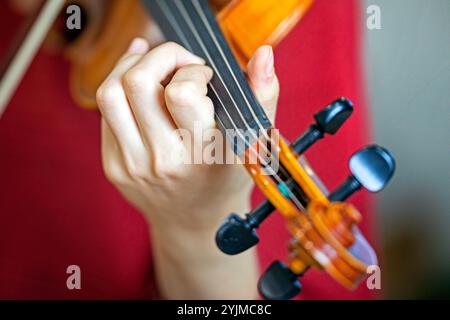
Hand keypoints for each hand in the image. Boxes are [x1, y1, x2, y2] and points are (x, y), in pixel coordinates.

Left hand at [97, 38, 278, 298]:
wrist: (195, 221)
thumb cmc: (226, 177)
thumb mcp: (254, 141)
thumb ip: (263, 94)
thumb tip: (263, 54)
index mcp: (202, 154)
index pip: (181, 93)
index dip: (193, 70)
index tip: (205, 77)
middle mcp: (162, 161)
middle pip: (138, 83)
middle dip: (160, 56)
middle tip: (178, 62)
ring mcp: (131, 165)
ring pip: (110, 92)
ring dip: (131, 65)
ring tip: (155, 67)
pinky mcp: (113, 165)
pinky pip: (106, 112)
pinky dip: (121, 87)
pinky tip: (142, 87)